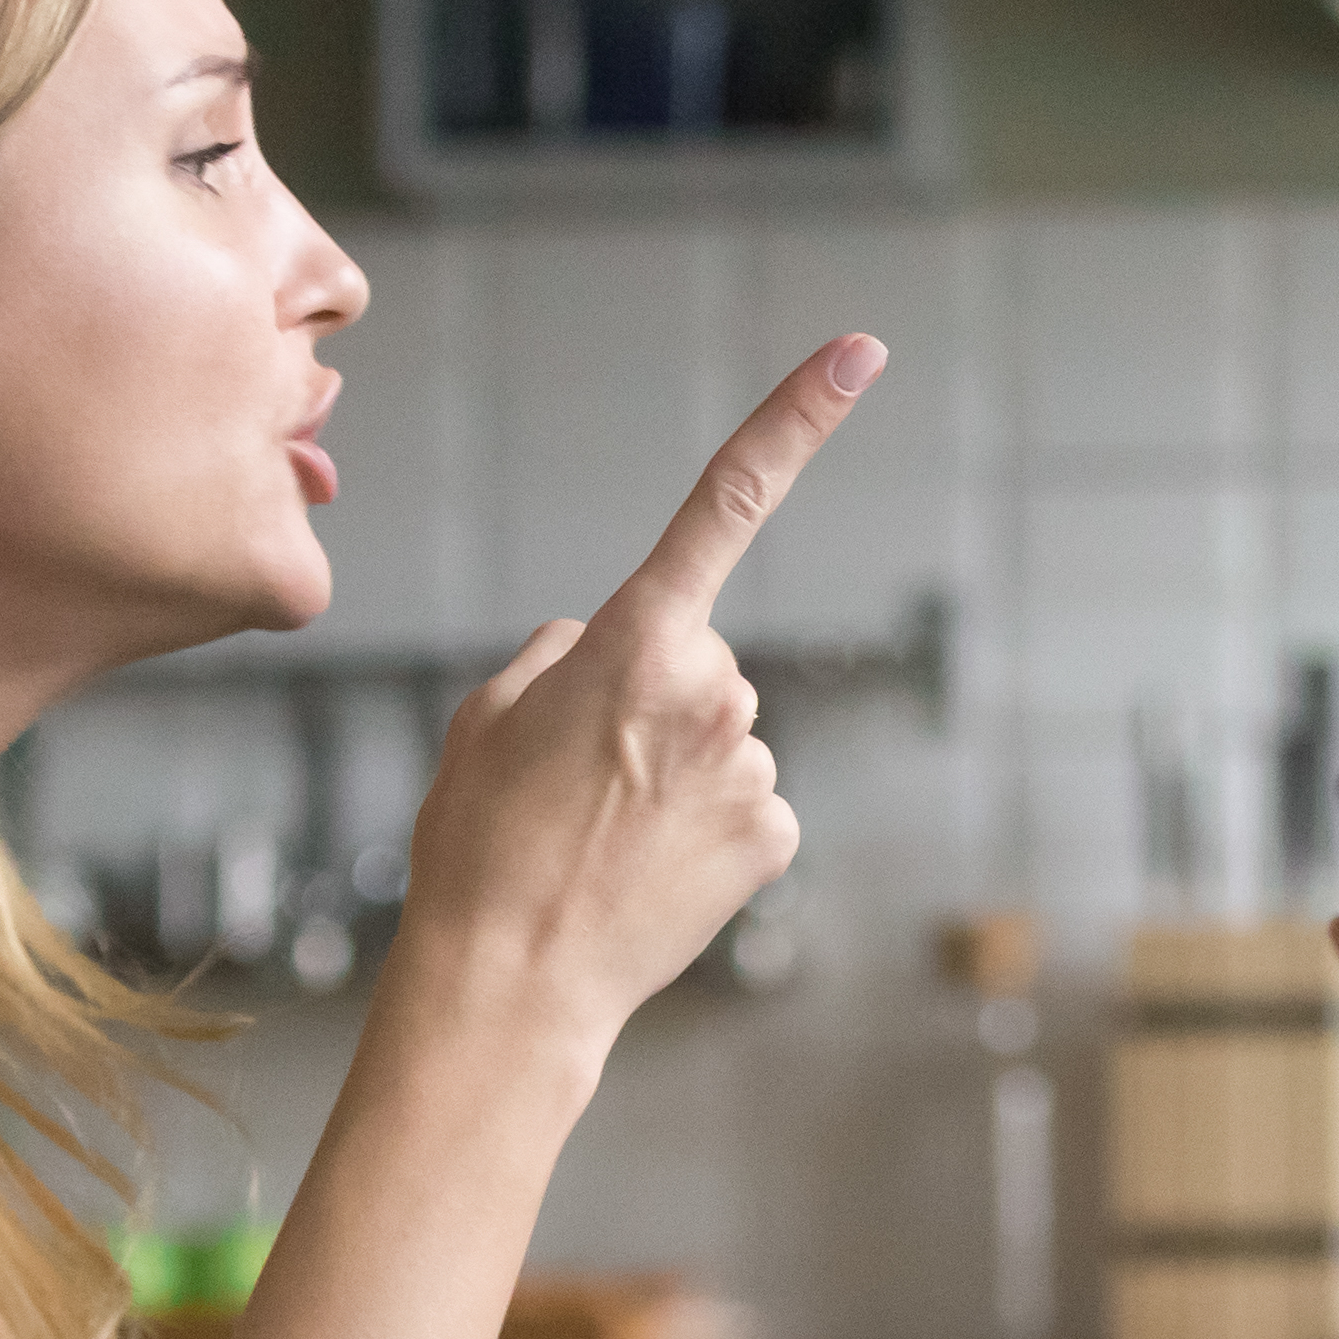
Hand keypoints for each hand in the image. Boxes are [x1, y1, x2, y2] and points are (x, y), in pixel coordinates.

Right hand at [398, 335, 879, 1048]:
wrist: (510, 985)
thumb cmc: (479, 844)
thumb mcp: (486, 714)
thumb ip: (563, 653)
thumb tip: (610, 647)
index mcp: (633, 641)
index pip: (725, 502)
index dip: (796, 419)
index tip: (859, 353)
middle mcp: (711, 691)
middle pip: (699, 660)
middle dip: (651, 698)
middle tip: (578, 778)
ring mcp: (751, 765)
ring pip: (721, 736)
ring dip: (674, 770)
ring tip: (605, 834)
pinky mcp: (775, 833)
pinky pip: (744, 803)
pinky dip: (706, 830)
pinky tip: (652, 871)